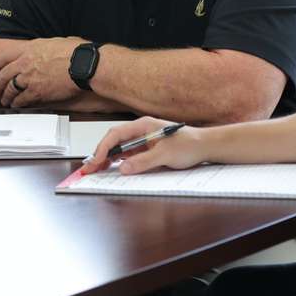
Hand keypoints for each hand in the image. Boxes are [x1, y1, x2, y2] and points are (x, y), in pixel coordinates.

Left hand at [0, 37, 83, 107]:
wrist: (83, 65)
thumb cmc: (75, 52)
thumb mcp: (53, 42)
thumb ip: (41, 48)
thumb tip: (40, 50)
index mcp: (28, 49)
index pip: (4, 57)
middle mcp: (25, 63)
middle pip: (3, 75)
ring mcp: (30, 78)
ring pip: (10, 89)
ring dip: (5, 96)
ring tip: (5, 100)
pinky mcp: (37, 92)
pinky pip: (21, 99)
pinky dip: (17, 103)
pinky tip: (16, 105)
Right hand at [81, 117, 202, 174]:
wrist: (205, 146)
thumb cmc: (189, 144)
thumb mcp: (165, 155)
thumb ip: (143, 161)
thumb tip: (124, 168)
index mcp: (143, 126)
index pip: (116, 134)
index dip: (103, 148)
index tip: (96, 161)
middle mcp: (141, 131)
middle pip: (114, 141)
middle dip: (100, 154)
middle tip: (90, 168)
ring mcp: (143, 140)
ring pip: (119, 148)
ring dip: (108, 158)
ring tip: (97, 169)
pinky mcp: (147, 149)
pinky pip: (128, 154)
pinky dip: (119, 162)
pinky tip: (114, 169)